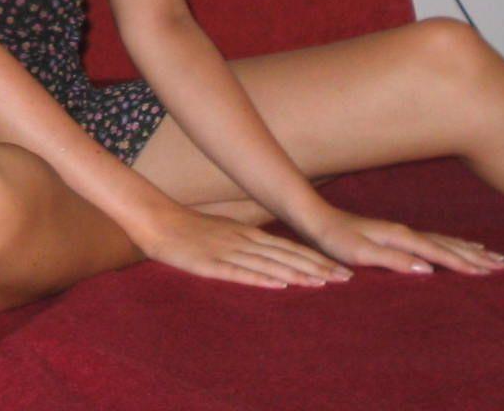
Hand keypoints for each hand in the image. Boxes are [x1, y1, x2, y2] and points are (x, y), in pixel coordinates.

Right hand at [136, 205, 353, 289]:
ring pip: (269, 264)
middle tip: (346, 279)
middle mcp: (243, 241)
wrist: (157, 219)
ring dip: (298, 274)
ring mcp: (227, 251)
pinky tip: (280, 284)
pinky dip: (261, 278)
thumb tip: (266, 255)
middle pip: (286, 256)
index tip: (339, 269)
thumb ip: (244, 243)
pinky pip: (239, 272)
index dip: (315, 259)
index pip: (289, 248)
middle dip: (317, 268)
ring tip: (323, 283)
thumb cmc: (188, 229)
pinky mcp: (210, 264)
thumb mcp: (222, 232)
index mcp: (247, 233)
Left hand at [298, 207, 503, 276]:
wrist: (317, 219)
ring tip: (492, 256)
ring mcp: (403, 232)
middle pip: (450, 245)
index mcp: (402, 238)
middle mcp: (407, 232)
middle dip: (477, 257)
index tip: (491, 273)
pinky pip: (434, 240)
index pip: (440, 254)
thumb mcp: (361, 253)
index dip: (466, 264)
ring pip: (445, 241)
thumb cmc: (336, 239)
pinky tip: (457, 247)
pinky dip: (452, 245)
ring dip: (469, 249)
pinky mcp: (397, 235)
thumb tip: (426, 270)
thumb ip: (392, 260)